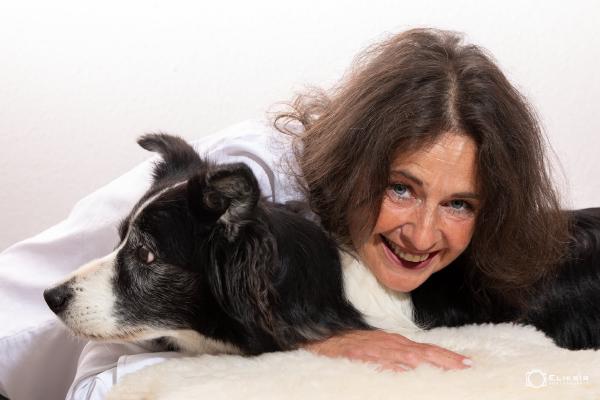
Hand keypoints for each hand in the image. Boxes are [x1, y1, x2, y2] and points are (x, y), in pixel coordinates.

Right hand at [304, 329, 471, 371]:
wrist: (325, 340)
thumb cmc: (353, 346)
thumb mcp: (380, 348)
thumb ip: (398, 356)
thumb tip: (420, 366)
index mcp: (396, 342)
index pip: (427, 349)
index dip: (447, 356)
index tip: (468, 362)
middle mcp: (390, 344)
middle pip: (423, 352)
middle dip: (446, 359)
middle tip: (467, 365)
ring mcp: (377, 350)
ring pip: (407, 356)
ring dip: (429, 362)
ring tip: (448, 367)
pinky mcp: (362, 355)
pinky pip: (382, 363)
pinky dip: (396, 367)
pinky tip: (408, 373)